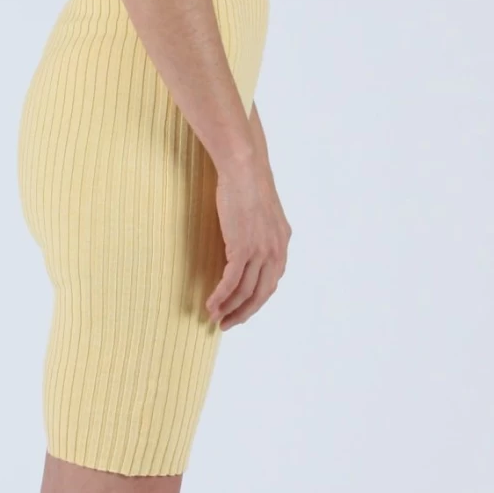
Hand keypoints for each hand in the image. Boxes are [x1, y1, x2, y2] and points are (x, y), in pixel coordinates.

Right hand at [206, 143, 290, 328]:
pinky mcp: (243, 248)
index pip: (271, 283)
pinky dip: (221, 296)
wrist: (245, 169)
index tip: (242, 310)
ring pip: (245, 291)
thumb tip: (248, 246)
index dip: (256, 300)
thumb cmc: (248, 185)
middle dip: (244, 313)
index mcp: (282, 244)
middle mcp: (275, 252)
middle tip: (228, 323)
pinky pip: (232, 281)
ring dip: (229, 308)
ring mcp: (261, 251)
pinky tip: (211, 303)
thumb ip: (261, 234)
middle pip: (261, 294)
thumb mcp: (263, 214)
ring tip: (214, 317)